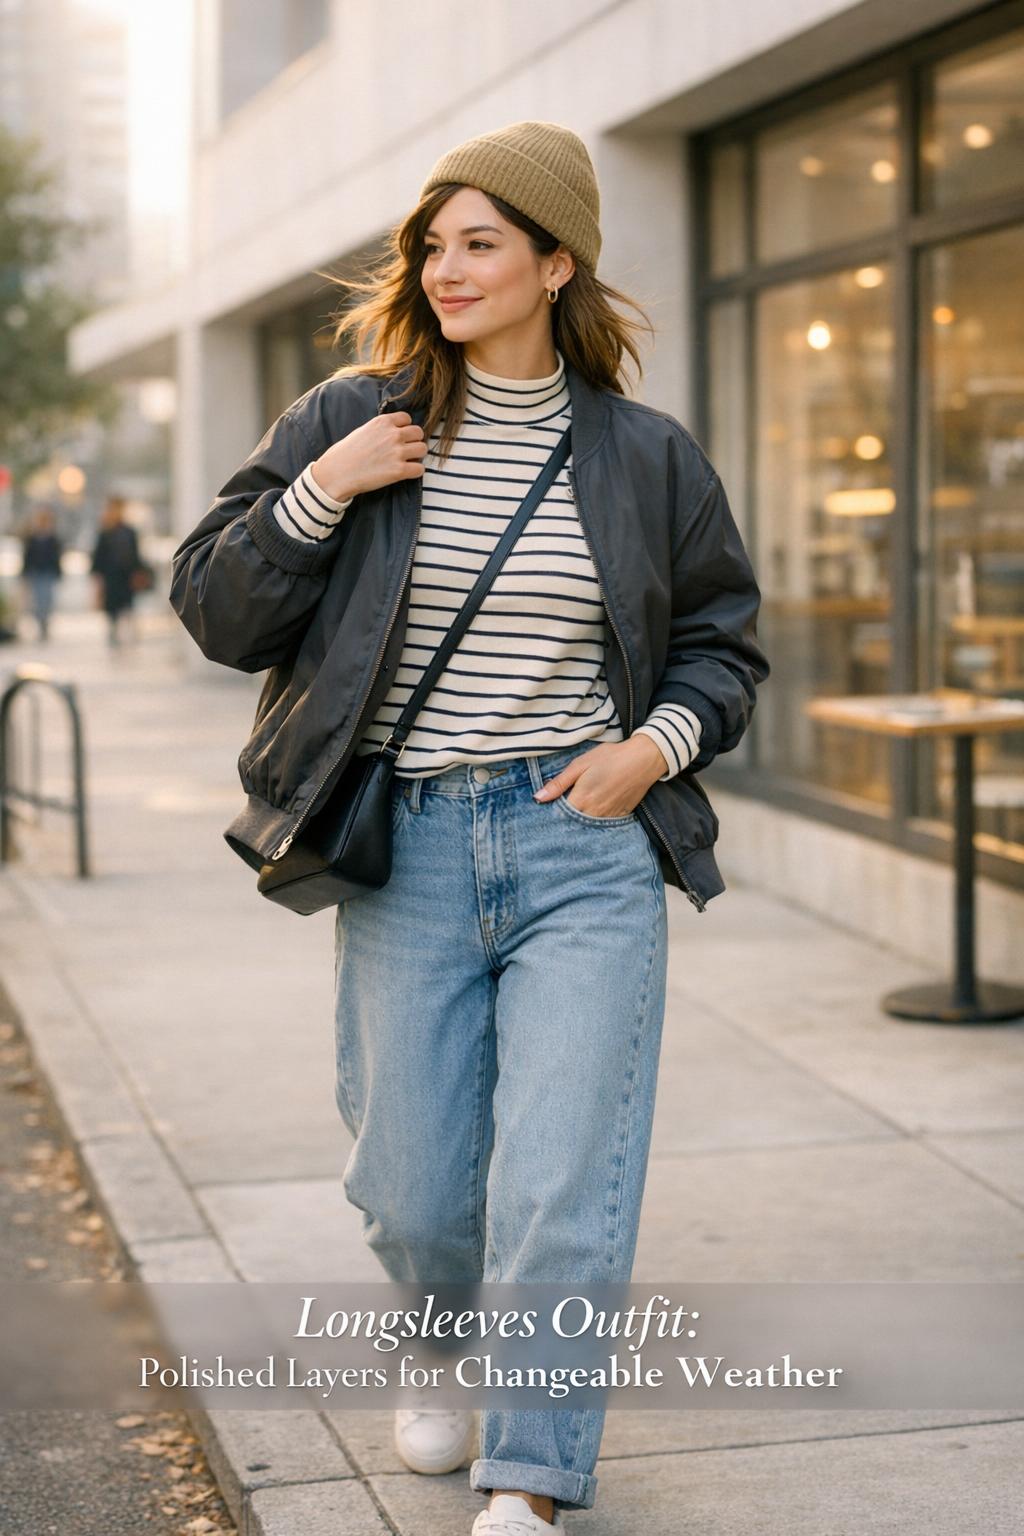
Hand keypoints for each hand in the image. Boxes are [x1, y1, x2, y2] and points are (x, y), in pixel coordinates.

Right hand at [310, 411, 427, 501]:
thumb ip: (381, 429)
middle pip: (419, 433)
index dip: (405, 428)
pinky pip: (420, 469)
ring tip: (406, 462)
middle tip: (405, 451)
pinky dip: (415, 472)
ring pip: (423, 449)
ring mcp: (397, 452)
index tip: (399, 437)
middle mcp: (393, 434)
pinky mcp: (399, 471)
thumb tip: (393, 431)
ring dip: (417, 456)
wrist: (337, 473)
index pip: (407, 418)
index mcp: (383, 422)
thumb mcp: (363, 430)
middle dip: (413, 441)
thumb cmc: (346, 453)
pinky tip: (405, 473)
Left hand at [532, 737, 668, 816]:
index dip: (553, 813)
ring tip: (582, 807)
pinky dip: (597, 820)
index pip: (559, 816)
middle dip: (566, 819)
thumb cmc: (610, 757)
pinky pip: (603, 824)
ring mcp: (609, 817)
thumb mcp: (580, 765)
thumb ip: (558, 783)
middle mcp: (594, 813)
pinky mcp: (621, 816)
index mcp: (581, 800)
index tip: (549, 808)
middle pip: (573, 824)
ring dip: (581, 821)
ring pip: (588, 826)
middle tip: (565, 807)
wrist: (644, 759)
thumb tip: (538, 798)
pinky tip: (596, 808)